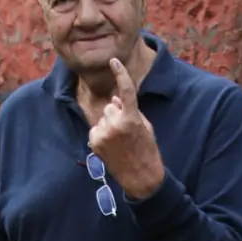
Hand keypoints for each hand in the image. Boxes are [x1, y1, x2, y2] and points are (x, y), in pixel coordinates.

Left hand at [88, 59, 164, 199]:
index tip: (114, 61)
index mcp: (131, 118)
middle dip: (117, 113)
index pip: (125, 91)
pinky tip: (111, 147)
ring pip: (103, 118)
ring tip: (120, 142)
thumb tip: (114, 99)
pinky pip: (96, 129)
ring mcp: (103, 134)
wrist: (141, 178)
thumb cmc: (147, 151)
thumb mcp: (145, 127)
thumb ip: (130, 110)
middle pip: (111, 106)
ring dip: (109, 125)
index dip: (120, 74)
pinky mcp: (94, 143)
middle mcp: (115, 125)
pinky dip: (102, 135)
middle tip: (127, 132)